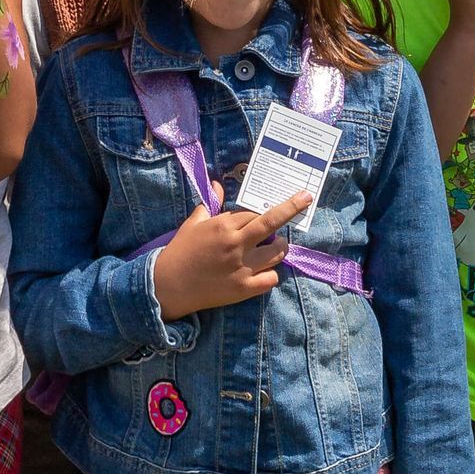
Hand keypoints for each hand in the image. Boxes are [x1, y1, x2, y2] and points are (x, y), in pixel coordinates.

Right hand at [152, 190, 308, 322]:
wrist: (168, 286)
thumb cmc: (180, 251)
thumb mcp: (193, 223)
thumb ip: (210, 203)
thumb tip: (217, 184)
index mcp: (223, 226)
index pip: (254, 211)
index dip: (264, 208)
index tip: (277, 203)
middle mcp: (236, 244)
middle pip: (272, 223)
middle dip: (292, 207)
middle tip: (305, 199)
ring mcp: (242, 268)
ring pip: (277, 253)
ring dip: (280, 247)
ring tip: (276, 245)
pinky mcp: (244, 289)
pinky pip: (271, 279)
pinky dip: (271, 274)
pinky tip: (264, 271)